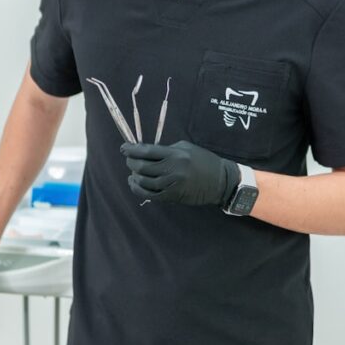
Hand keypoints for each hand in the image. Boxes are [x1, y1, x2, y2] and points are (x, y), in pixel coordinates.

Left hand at [120, 140, 239, 207]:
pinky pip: (150, 194)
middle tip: (128, 160)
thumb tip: (147, 152)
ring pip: (144, 181)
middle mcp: (172, 169)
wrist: (220, 181)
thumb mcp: (186, 148)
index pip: (147, 151)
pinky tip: (134, 184)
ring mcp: (171, 184)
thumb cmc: (203, 161)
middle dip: (131, 162)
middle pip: (142, 166)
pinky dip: (138, 189)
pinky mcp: (172, 196)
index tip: (124, 148)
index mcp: (175, 154)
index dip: (132, 150)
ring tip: (132, 172)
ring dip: (134, 176)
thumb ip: (167, 149)